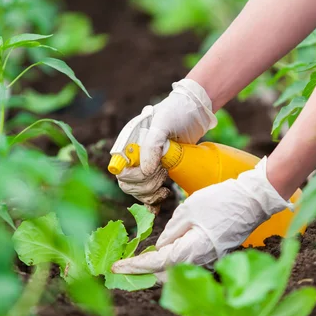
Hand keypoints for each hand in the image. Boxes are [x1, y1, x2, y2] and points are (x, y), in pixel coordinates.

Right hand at [111, 79, 216, 207]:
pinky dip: (152, 201)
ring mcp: (146, 164)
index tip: (153, 171)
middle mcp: (134, 155)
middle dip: (146, 185)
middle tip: (163, 174)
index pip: (120, 170)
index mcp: (129, 143)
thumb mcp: (163, 123)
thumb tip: (145, 171)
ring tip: (166, 179)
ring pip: (138, 191)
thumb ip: (152, 145)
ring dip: (151, 192)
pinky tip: (159, 204)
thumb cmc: (177, 111)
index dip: (134, 177)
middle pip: (128, 184)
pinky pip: (148, 192)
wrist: (195, 112)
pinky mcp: (158, 172)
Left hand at [112, 158, 291, 275]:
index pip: (156, 263)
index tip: (116, 267)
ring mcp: (211, 262)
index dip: (134, 266)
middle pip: (166, 274)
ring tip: (145, 255)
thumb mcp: (188, 209)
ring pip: (178, 270)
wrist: (254, 201)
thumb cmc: (221, 201)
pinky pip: (191, 263)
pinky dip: (176, 260)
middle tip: (128, 261)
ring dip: (160, 266)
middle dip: (146, 270)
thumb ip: (172, 231)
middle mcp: (201, 262)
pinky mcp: (217, 257)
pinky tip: (169, 249)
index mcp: (191, 250)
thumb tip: (162, 245)